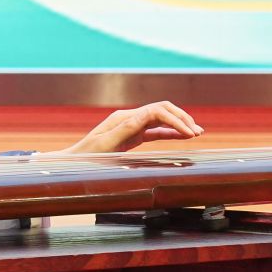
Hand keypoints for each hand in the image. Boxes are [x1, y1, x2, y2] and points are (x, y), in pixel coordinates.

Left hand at [55, 102, 202, 154]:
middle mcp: (129, 118)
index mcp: (124, 118)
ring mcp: (132, 126)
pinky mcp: (133, 135)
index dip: (175, 120)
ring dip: (179, 123)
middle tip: (197, 131)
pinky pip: (156, 131)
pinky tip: (183, 137)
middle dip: (181, 118)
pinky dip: (171, 132)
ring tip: (197, 132)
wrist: (73, 162)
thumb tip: (146, 115)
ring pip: (161, 119)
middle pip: (162, 109)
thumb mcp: (105, 144)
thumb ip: (126, 129)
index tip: (189, 134)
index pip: (156, 111)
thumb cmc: (87, 156)